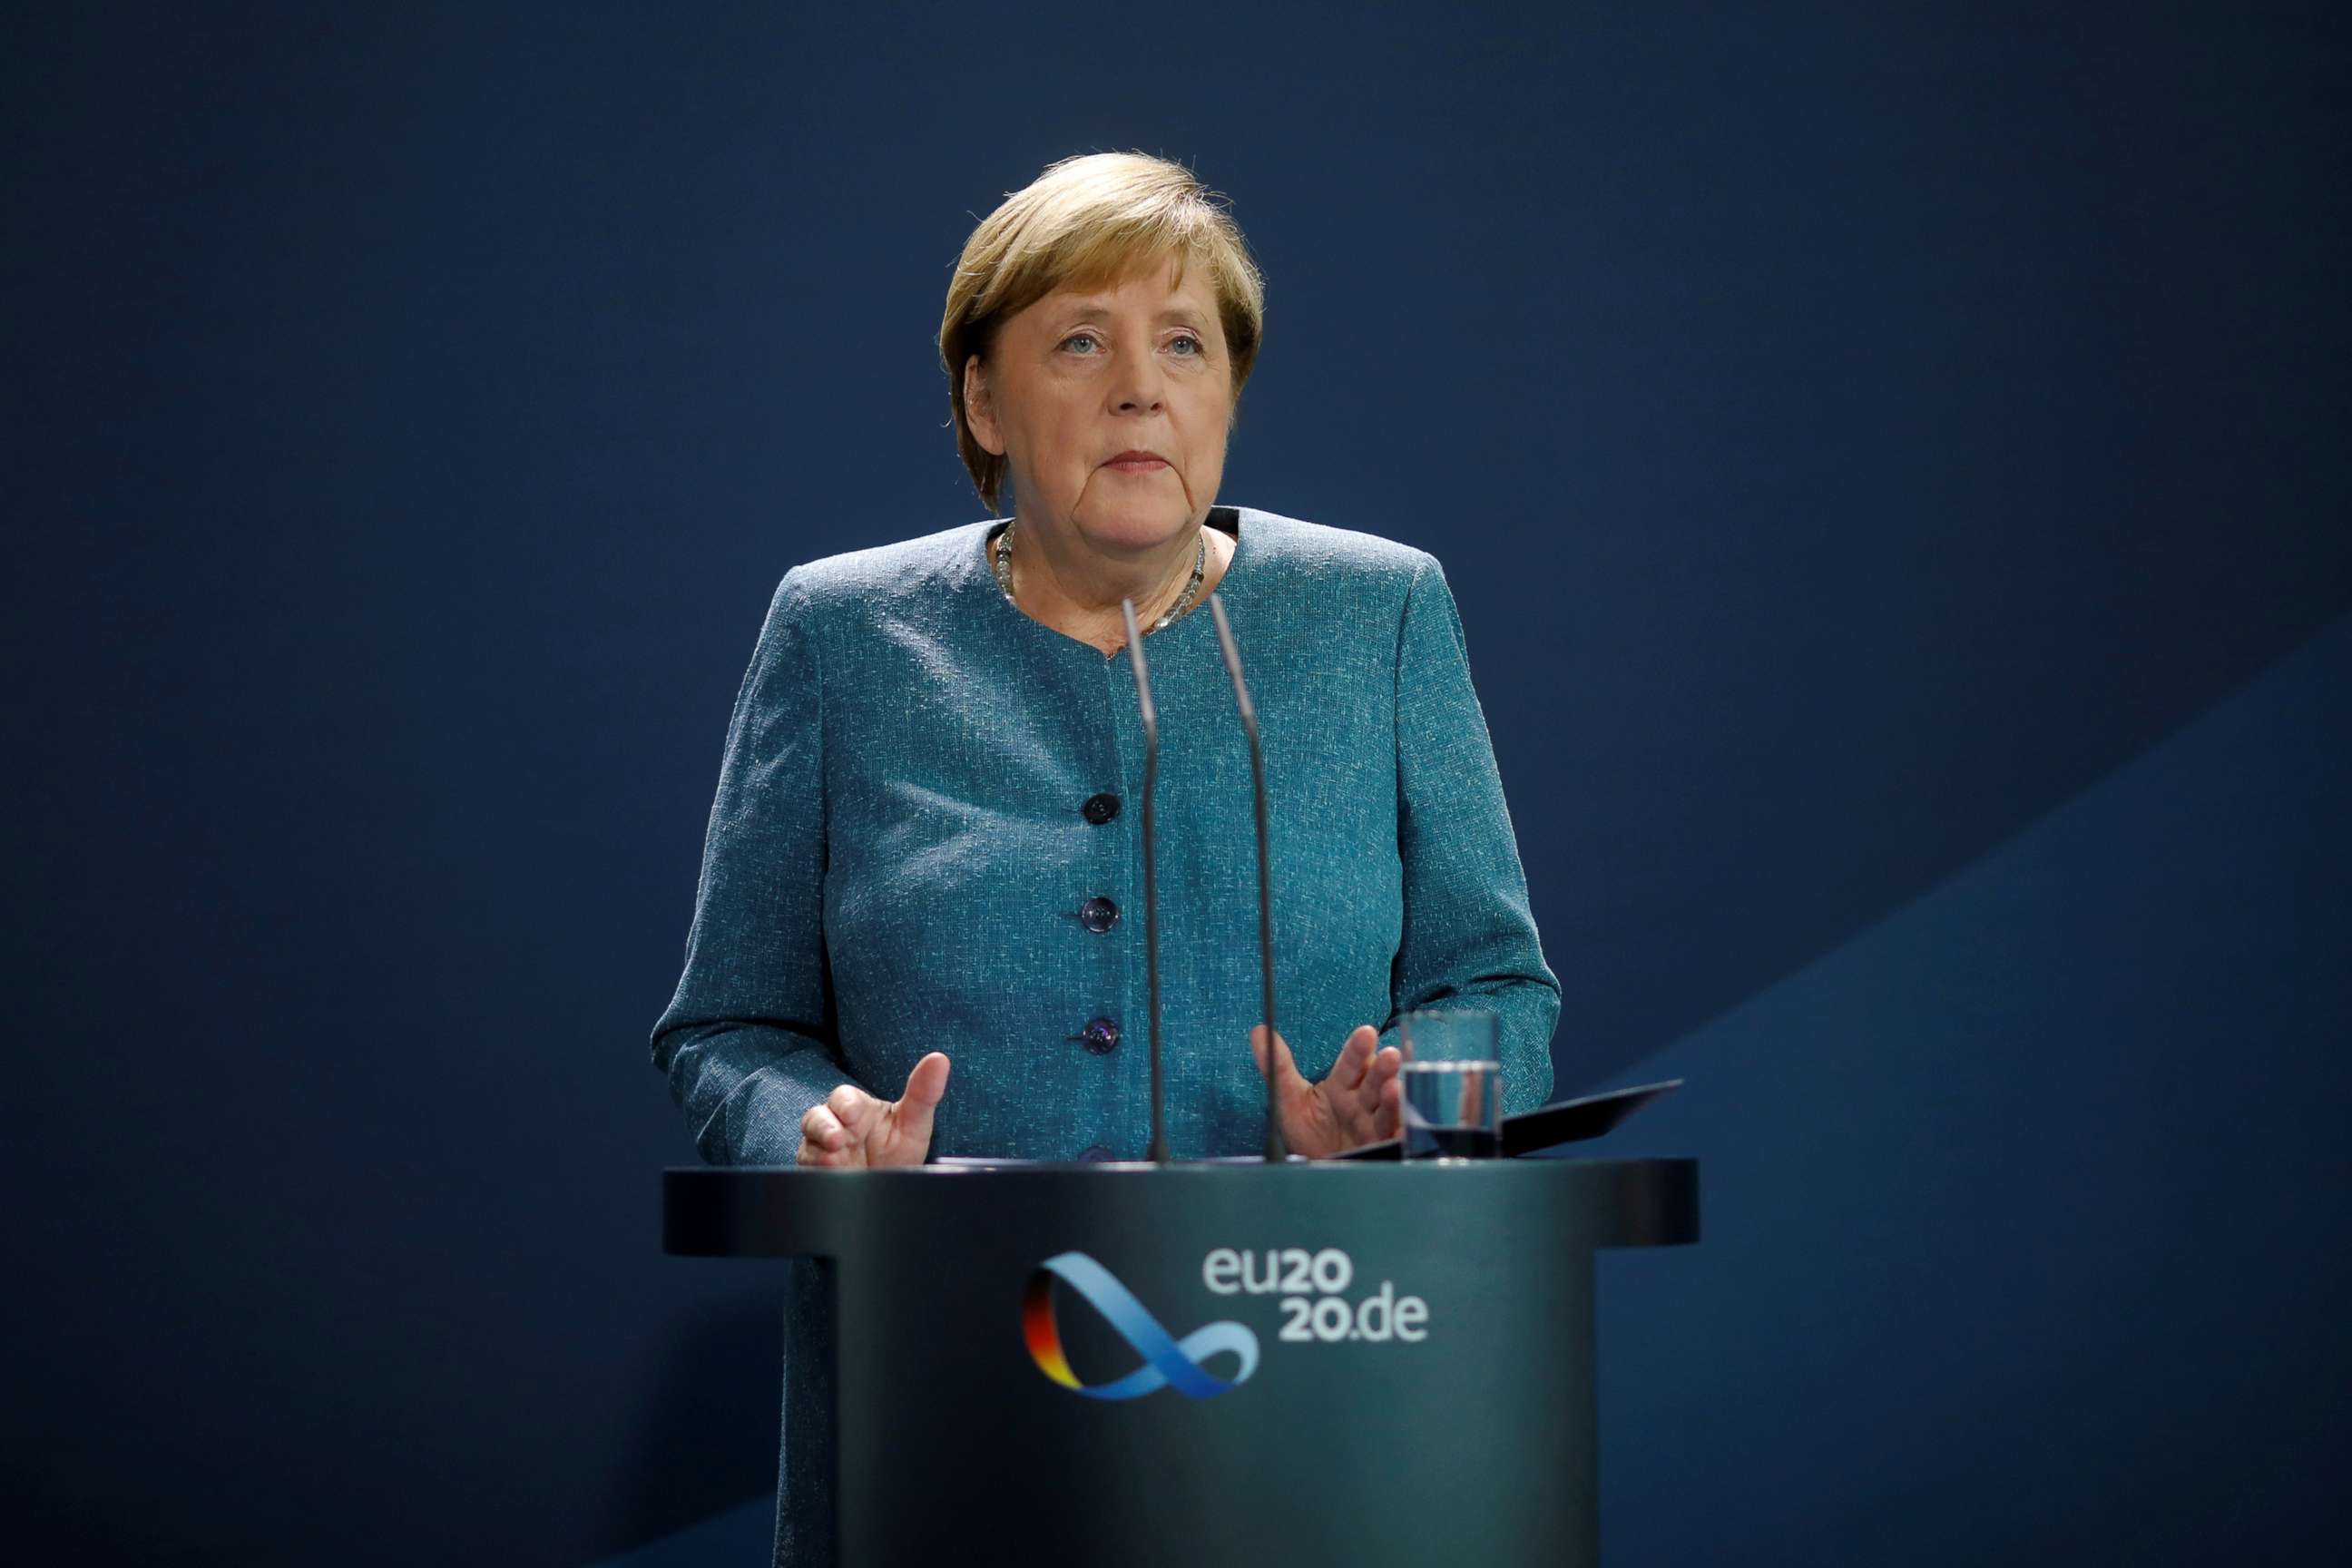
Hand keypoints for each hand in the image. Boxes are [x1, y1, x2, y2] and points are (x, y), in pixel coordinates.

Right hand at [796, 1052, 950, 1167]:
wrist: (891, 1190)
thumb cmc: (899, 1151)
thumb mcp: (914, 1124)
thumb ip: (923, 1093)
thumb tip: (940, 1058)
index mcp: (857, 1110)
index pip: (843, 1098)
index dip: (845, 1105)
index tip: (853, 1115)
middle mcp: (835, 1127)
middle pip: (815, 1117)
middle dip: (824, 1127)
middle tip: (838, 1140)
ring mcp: (821, 1151)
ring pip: (807, 1144)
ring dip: (817, 1151)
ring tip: (834, 1160)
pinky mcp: (815, 1173)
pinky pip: (806, 1169)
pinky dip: (816, 1170)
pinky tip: (829, 1174)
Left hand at [1247, 1024, 1402, 1157]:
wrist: (1316, 1174)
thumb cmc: (1309, 1133)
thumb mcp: (1289, 1100)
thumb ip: (1277, 1067)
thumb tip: (1257, 1030)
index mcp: (1342, 1087)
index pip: (1350, 1064)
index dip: (1358, 1049)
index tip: (1366, 1033)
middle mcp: (1362, 1104)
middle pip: (1374, 1082)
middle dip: (1382, 1069)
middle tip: (1389, 1055)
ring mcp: (1374, 1127)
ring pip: (1387, 1109)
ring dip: (1393, 1098)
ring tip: (1394, 1088)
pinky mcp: (1383, 1150)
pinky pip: (1396, 1140)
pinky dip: (1404, 1133)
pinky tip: (1407, 1128)